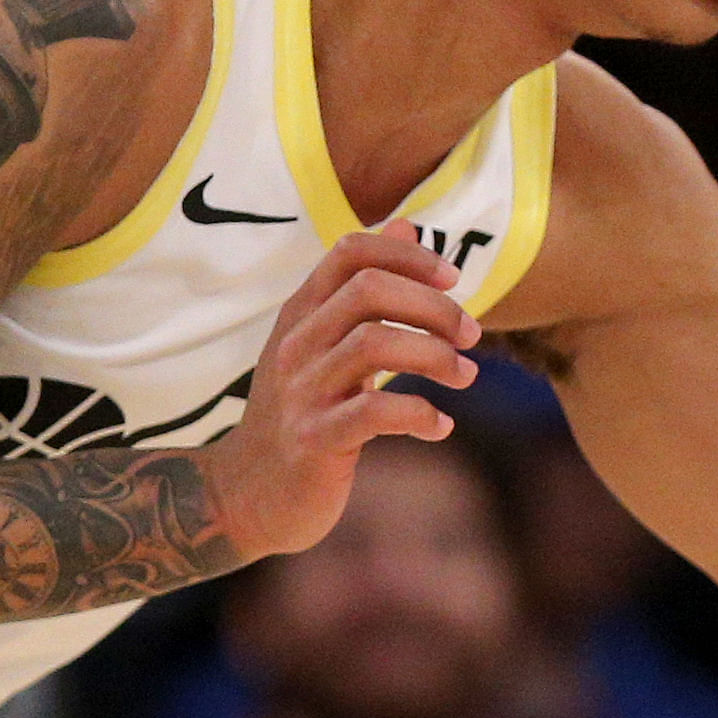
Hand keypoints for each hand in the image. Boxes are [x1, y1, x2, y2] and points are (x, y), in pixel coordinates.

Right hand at [207, 226, 481, 561]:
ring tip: (465, 375)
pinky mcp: (314, 440)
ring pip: (374, 344)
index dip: (409, 254)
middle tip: (471, 335)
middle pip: (369, 289)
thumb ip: (362, 286)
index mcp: (301, 313)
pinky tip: (440, 427)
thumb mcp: (324, 340)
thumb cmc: (302, 409)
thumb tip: (406, 223)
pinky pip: (375, 412)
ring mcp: (301, 391)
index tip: (452, 277)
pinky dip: (421, 415)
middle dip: (435, 307)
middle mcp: (296, 343)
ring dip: (436, 356)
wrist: (246, 493)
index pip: (350, 252)